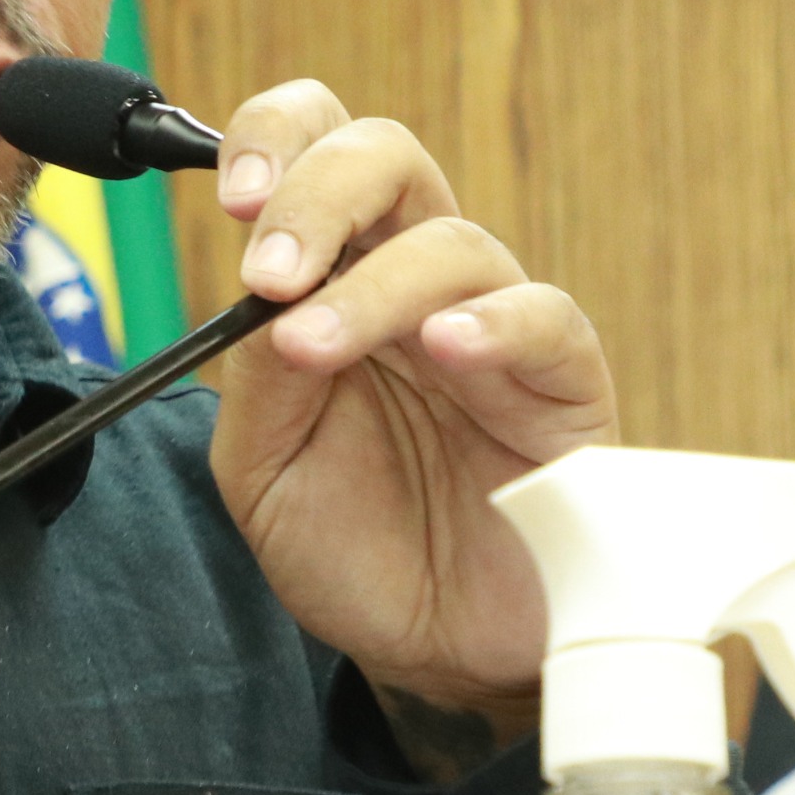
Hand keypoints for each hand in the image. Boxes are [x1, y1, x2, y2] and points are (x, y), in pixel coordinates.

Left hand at [204, 82, 618, 724]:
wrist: (435, 654)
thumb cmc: (356, 548)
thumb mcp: (264, 471)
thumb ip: (254, 381)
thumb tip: (261, 300)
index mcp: (336, 280)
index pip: (316, 152)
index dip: (274, 140)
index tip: (230, 196)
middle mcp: (416, 284)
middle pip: (388, 157)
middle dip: (316, 189)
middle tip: (267, 270)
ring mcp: (495, 327)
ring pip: (452, 241)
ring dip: (370, 284)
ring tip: (314, 345)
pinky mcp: (564, 386)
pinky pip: (544, 320)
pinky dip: (492, 322)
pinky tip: (443, 349)